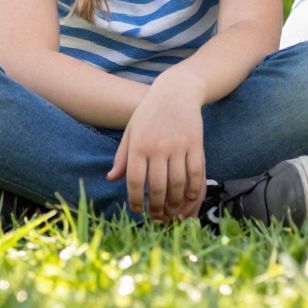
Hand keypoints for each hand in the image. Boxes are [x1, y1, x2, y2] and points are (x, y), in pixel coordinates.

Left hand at [108, 80, 206, 220]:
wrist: (176, 91)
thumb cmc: (149, 113)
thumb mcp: (131, 131)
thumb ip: (122, 157)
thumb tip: (111, 179)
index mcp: (139, 145)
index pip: (135, 180)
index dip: (135, 200)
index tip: (137, 210)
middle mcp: (158, 146)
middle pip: (158, 186)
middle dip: (157, 207)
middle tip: (157, 216)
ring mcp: (178, 145)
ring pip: (178, 183)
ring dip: (175, 202)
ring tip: (172, 212)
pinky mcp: (196, 144)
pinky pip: (196, 173)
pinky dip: (193, 189)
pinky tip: (189, 197)